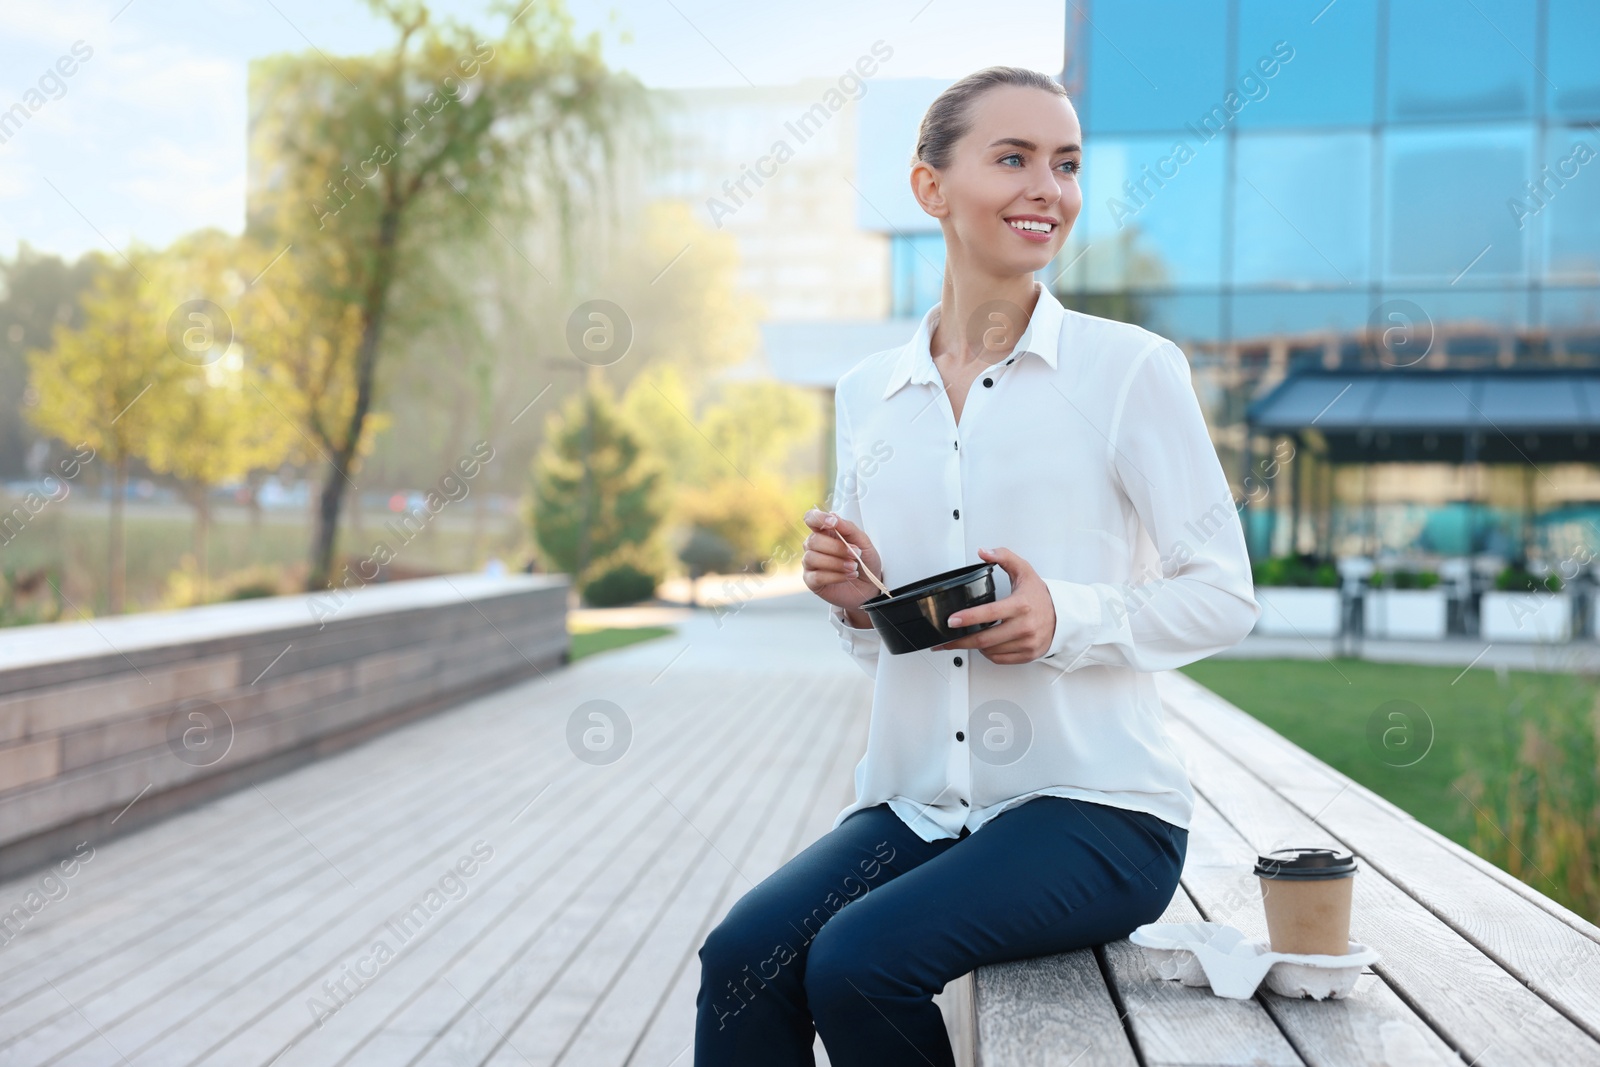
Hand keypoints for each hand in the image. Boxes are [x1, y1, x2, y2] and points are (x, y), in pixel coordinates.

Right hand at [801, 508, 883, 615]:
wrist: (870, 587)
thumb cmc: (864, 562)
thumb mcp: (863, 542)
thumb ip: (848, 528)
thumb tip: (833, 517)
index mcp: (825, 532)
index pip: (811, 518)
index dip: (818, 518)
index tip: (833, 523)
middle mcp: (814, 546)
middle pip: (813, 540)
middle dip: (837, 547)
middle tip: (855, 553)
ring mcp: (811, 564)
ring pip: (812, 558)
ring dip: (836, 563)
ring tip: (853, 567)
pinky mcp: (811, 581)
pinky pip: (817, 576)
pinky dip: (835, 576)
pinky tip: (847, 576)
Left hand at [931, 546, 1056, 663]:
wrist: (1062, 615)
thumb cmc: (1039, 595)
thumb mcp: (1023, 570)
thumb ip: (1003, 556)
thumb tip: (983, 552)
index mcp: (1021, 605)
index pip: (989, 613)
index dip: (968, 618)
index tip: (951, 621)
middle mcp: (1025, 626)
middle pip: (985, 639)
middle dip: (960, 640)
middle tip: (946, 640)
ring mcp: (1027, 643)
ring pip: (990, 651)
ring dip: (974, 646)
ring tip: (965, 639)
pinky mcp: (1028, 655)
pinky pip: (1000, 659)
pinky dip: (988, 654)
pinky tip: (983, 646)